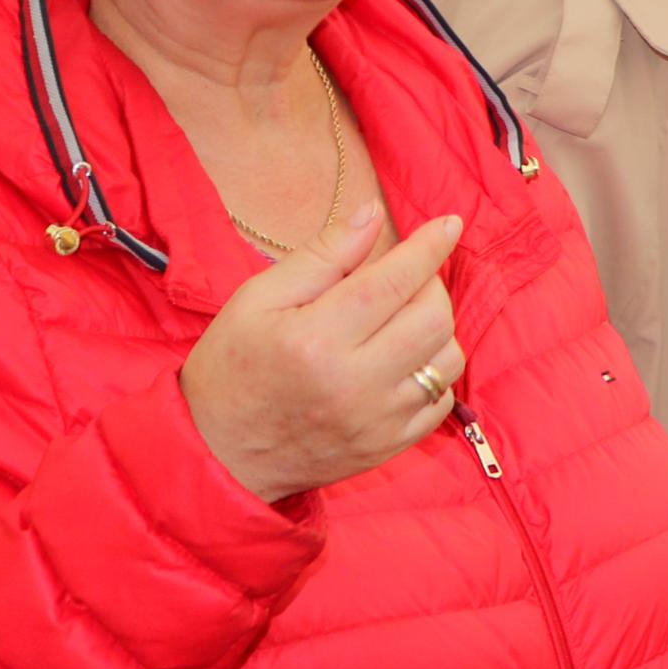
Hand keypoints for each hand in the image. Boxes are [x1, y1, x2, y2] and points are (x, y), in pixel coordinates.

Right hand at [179, 207, 467, 502]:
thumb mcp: (258, 299)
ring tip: (400, 320)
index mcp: (316, 340)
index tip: (449, 224)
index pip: (392, 283)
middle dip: (431, 285)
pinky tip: (402, 360)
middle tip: (406, 278)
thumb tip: (373, 214)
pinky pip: (442, 400)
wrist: (219, 454)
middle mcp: (354, 384)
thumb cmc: (232, 368)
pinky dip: (433, 372)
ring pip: (448, 359)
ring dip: (436, 329)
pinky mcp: (388, 446)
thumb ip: (322, 255)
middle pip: (434, 319)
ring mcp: (377, 421)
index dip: (428, 248)